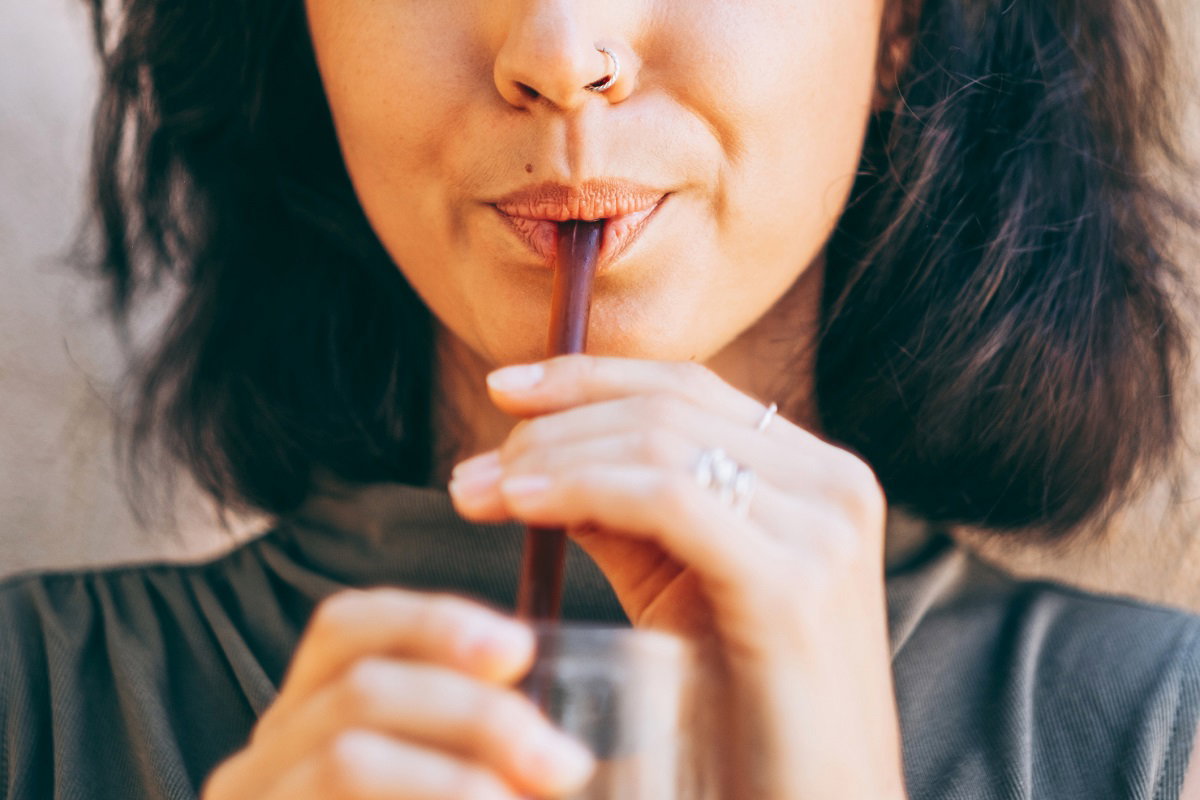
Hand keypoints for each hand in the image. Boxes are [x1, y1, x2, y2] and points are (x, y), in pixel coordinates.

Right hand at [202, 588, 593, 799]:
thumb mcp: (452, 787)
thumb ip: (482, 761)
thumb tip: (570, 749)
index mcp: (308, 725)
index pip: (347, 630)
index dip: (432, 622)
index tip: (520, 649)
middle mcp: (260, 769)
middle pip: (359, 689)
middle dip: (479, 716)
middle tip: (566, 767)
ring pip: (345, 758)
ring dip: (460, 783)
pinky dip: (441, 798)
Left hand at [449, 355, 906, 799]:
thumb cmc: (737, 711)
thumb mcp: (676, 587)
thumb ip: (621, 513)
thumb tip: (538, 456)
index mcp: (815, 476)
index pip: (687, 387)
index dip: (587, 376)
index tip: (504, 388)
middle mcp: (834, 485)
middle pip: (666, 405)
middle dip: (553, 423)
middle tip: (474, 470)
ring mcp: (824, 529)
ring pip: (658, 440)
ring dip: (552, 454)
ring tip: (480, 490)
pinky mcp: (795, 584)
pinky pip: (668, 498)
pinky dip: (582, 487)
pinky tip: (524, 503)